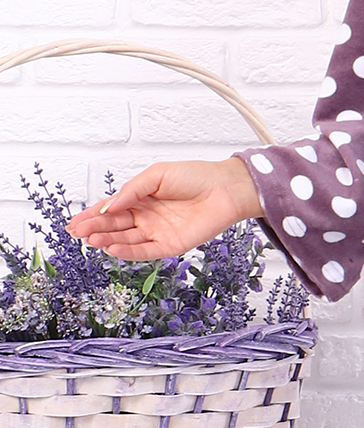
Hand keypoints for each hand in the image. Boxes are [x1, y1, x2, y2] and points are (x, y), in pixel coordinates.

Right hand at [66, 156, 263, 261]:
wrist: (225, 188)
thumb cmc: (194, 176)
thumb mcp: (156, 175)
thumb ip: (131, 190)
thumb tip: (108, 205)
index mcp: (141, 198)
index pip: (110, 209)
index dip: (91, 215)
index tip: (74, 222)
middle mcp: (147, 217)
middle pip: (115, 225)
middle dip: (94, 229)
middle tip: (77, 233)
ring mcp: (157, 232)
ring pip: (127, 240)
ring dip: (108, 240)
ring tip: (91, 239)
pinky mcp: (171, 245)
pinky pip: (146, 251)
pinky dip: (129, 251)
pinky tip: (113, 248)